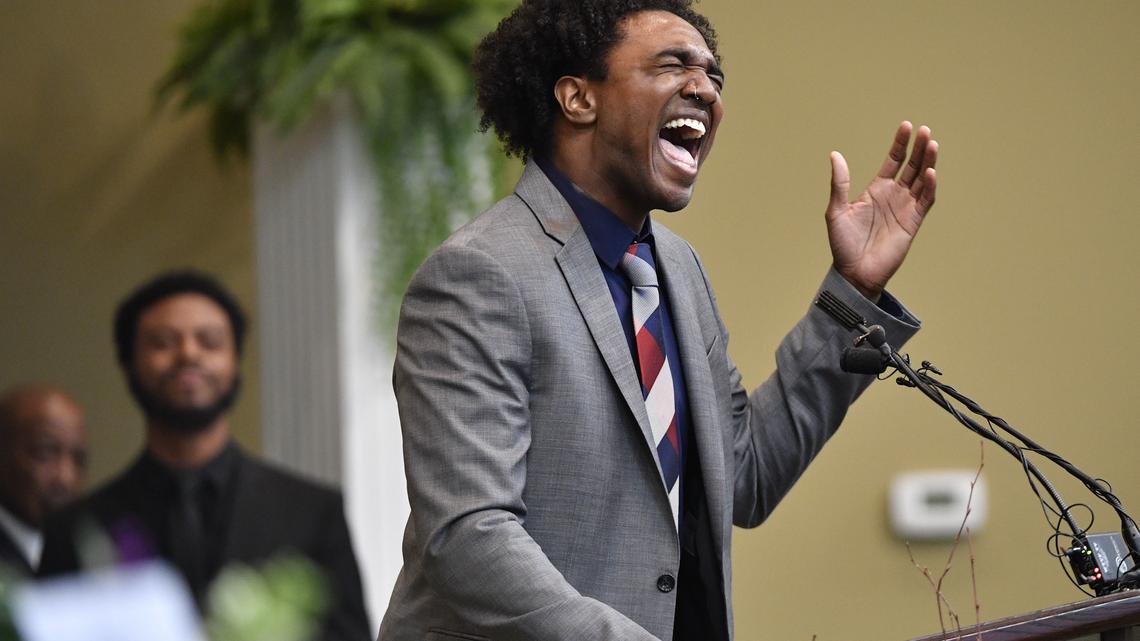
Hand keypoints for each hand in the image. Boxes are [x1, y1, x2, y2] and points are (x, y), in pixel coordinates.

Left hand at [826, 121, 937, 300]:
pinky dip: (929, 187)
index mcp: (876, 189)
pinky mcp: (913, 222)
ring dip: (928, 162)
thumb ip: (839, 183)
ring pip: (922, 180)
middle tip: (924, 130)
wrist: (854, 272)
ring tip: (932, 144)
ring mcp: (905, 208)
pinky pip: (925, 201)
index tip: (906, 126)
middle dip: (919, 148)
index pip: (893, 160)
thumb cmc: (842, 244)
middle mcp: (894, 195)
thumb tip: (835, 154)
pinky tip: (930, 172)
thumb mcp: (836, 210)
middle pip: (911, 166)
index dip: (900, 144)